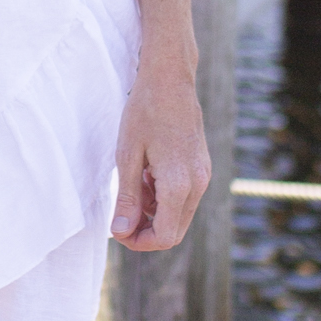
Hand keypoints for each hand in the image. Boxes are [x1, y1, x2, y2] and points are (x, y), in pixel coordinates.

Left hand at [110, 51, 209, 252]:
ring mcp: (203, 176)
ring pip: (179, 216)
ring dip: (154, 213)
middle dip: (145, 231)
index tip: (117, 230)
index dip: (138, 242)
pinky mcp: (202, 168)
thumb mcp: (128, 156)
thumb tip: (121, 232)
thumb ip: (128, 198)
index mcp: (179, 184)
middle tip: (121, 215)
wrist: (170, 79)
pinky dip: (163, 198)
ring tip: (133, 186)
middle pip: (174, 232)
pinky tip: (147, 175)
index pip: (164, 237)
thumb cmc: (144, 112)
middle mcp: (197, 184)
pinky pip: (184, 197)